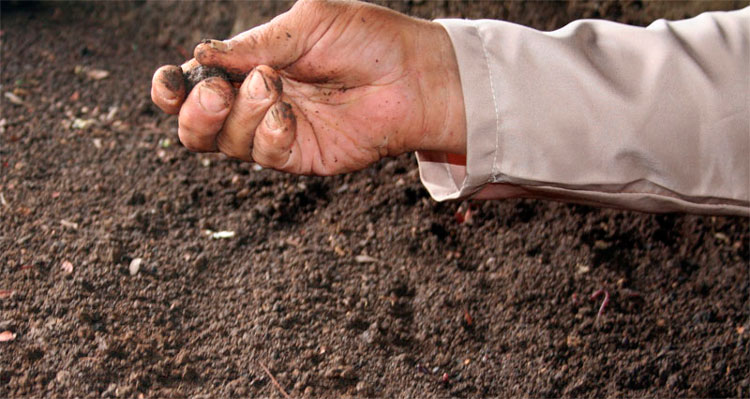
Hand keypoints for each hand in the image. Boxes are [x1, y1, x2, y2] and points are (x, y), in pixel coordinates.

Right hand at [151, 0, 465, 174]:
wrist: (414, 73)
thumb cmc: (366, 39)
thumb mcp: (306, 25)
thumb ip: (255, 43)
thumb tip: (201, 56)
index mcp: (250, 66)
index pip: (194, 84)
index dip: (171, 89)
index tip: (169, 79)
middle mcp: (256, 103)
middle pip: (197, 127)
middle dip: (195, 112)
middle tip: (215, 90)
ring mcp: (278, 133)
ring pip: (227, 142)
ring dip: (241, 113)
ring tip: (273, 85)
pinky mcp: (302, 157)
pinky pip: (266, 155)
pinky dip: (268, 134)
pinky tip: (287, 114)